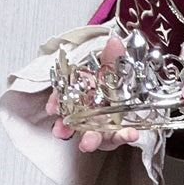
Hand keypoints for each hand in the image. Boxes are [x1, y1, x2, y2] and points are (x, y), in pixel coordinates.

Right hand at [47, 35, 139, 151]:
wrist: (131, 89)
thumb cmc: (114, 79)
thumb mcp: (112, 65)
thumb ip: (112, 56)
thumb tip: (114, 40)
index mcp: (82, 93)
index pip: (64, 98)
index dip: (57, 102)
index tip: (52, 108)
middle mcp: (88, 112)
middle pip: (75, 121)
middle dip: (65, 127)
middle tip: (61, 132)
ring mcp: (101, 125)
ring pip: (92, 135)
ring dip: (90, 140)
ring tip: (87, 144)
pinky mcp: (115, 134)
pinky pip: (119, 137)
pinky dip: (124, 136)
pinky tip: (131, 134)